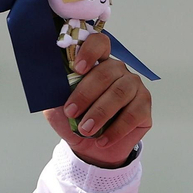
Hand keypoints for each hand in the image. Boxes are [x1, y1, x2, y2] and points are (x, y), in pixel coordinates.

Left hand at [44, 32, 152, 167]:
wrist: (88, 148)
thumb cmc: (74, 122)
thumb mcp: (57, 108)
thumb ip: (54, 93)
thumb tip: (48, 82)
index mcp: (96, 64)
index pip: (99, 44)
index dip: (90, 51)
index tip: (77, 68)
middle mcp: (118, 71)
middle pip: (107, 72)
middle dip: (86, 93)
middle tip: (71, 112)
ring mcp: (134, 87)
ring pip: (120, 93)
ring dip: (100, 112)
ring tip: (85, 130)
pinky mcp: (144, 107)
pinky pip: (132, 115)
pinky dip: (115, 130)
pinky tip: (102, 140)